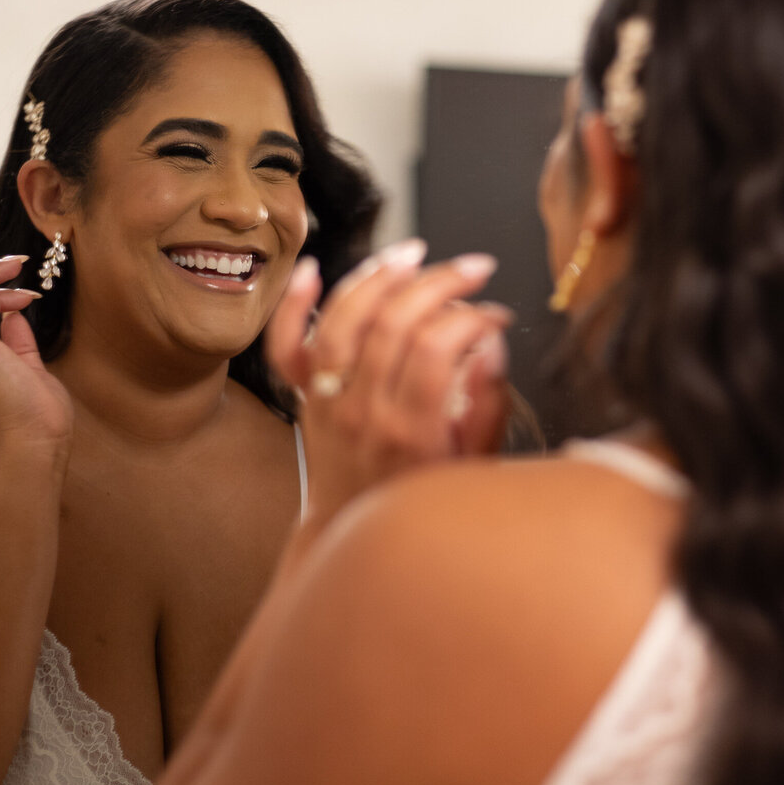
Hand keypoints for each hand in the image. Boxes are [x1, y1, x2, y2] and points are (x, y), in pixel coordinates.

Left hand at [265, 240, 511, 523]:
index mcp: (412, 432)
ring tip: (415, 254)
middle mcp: (364, 412)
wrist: (354, 529)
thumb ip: (488, 406)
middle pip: (394, 321)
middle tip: (474, 269)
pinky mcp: (304, 397)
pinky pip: (286, 346)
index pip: (437, 347)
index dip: (473, 317)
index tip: (497, 315)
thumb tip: (489, 345)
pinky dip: (293, 305)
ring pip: (344, 320)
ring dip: (379, 275)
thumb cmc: (422, 494)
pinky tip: (312, 270)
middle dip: (441, 281)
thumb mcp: (474, 464)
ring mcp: (328, 402)